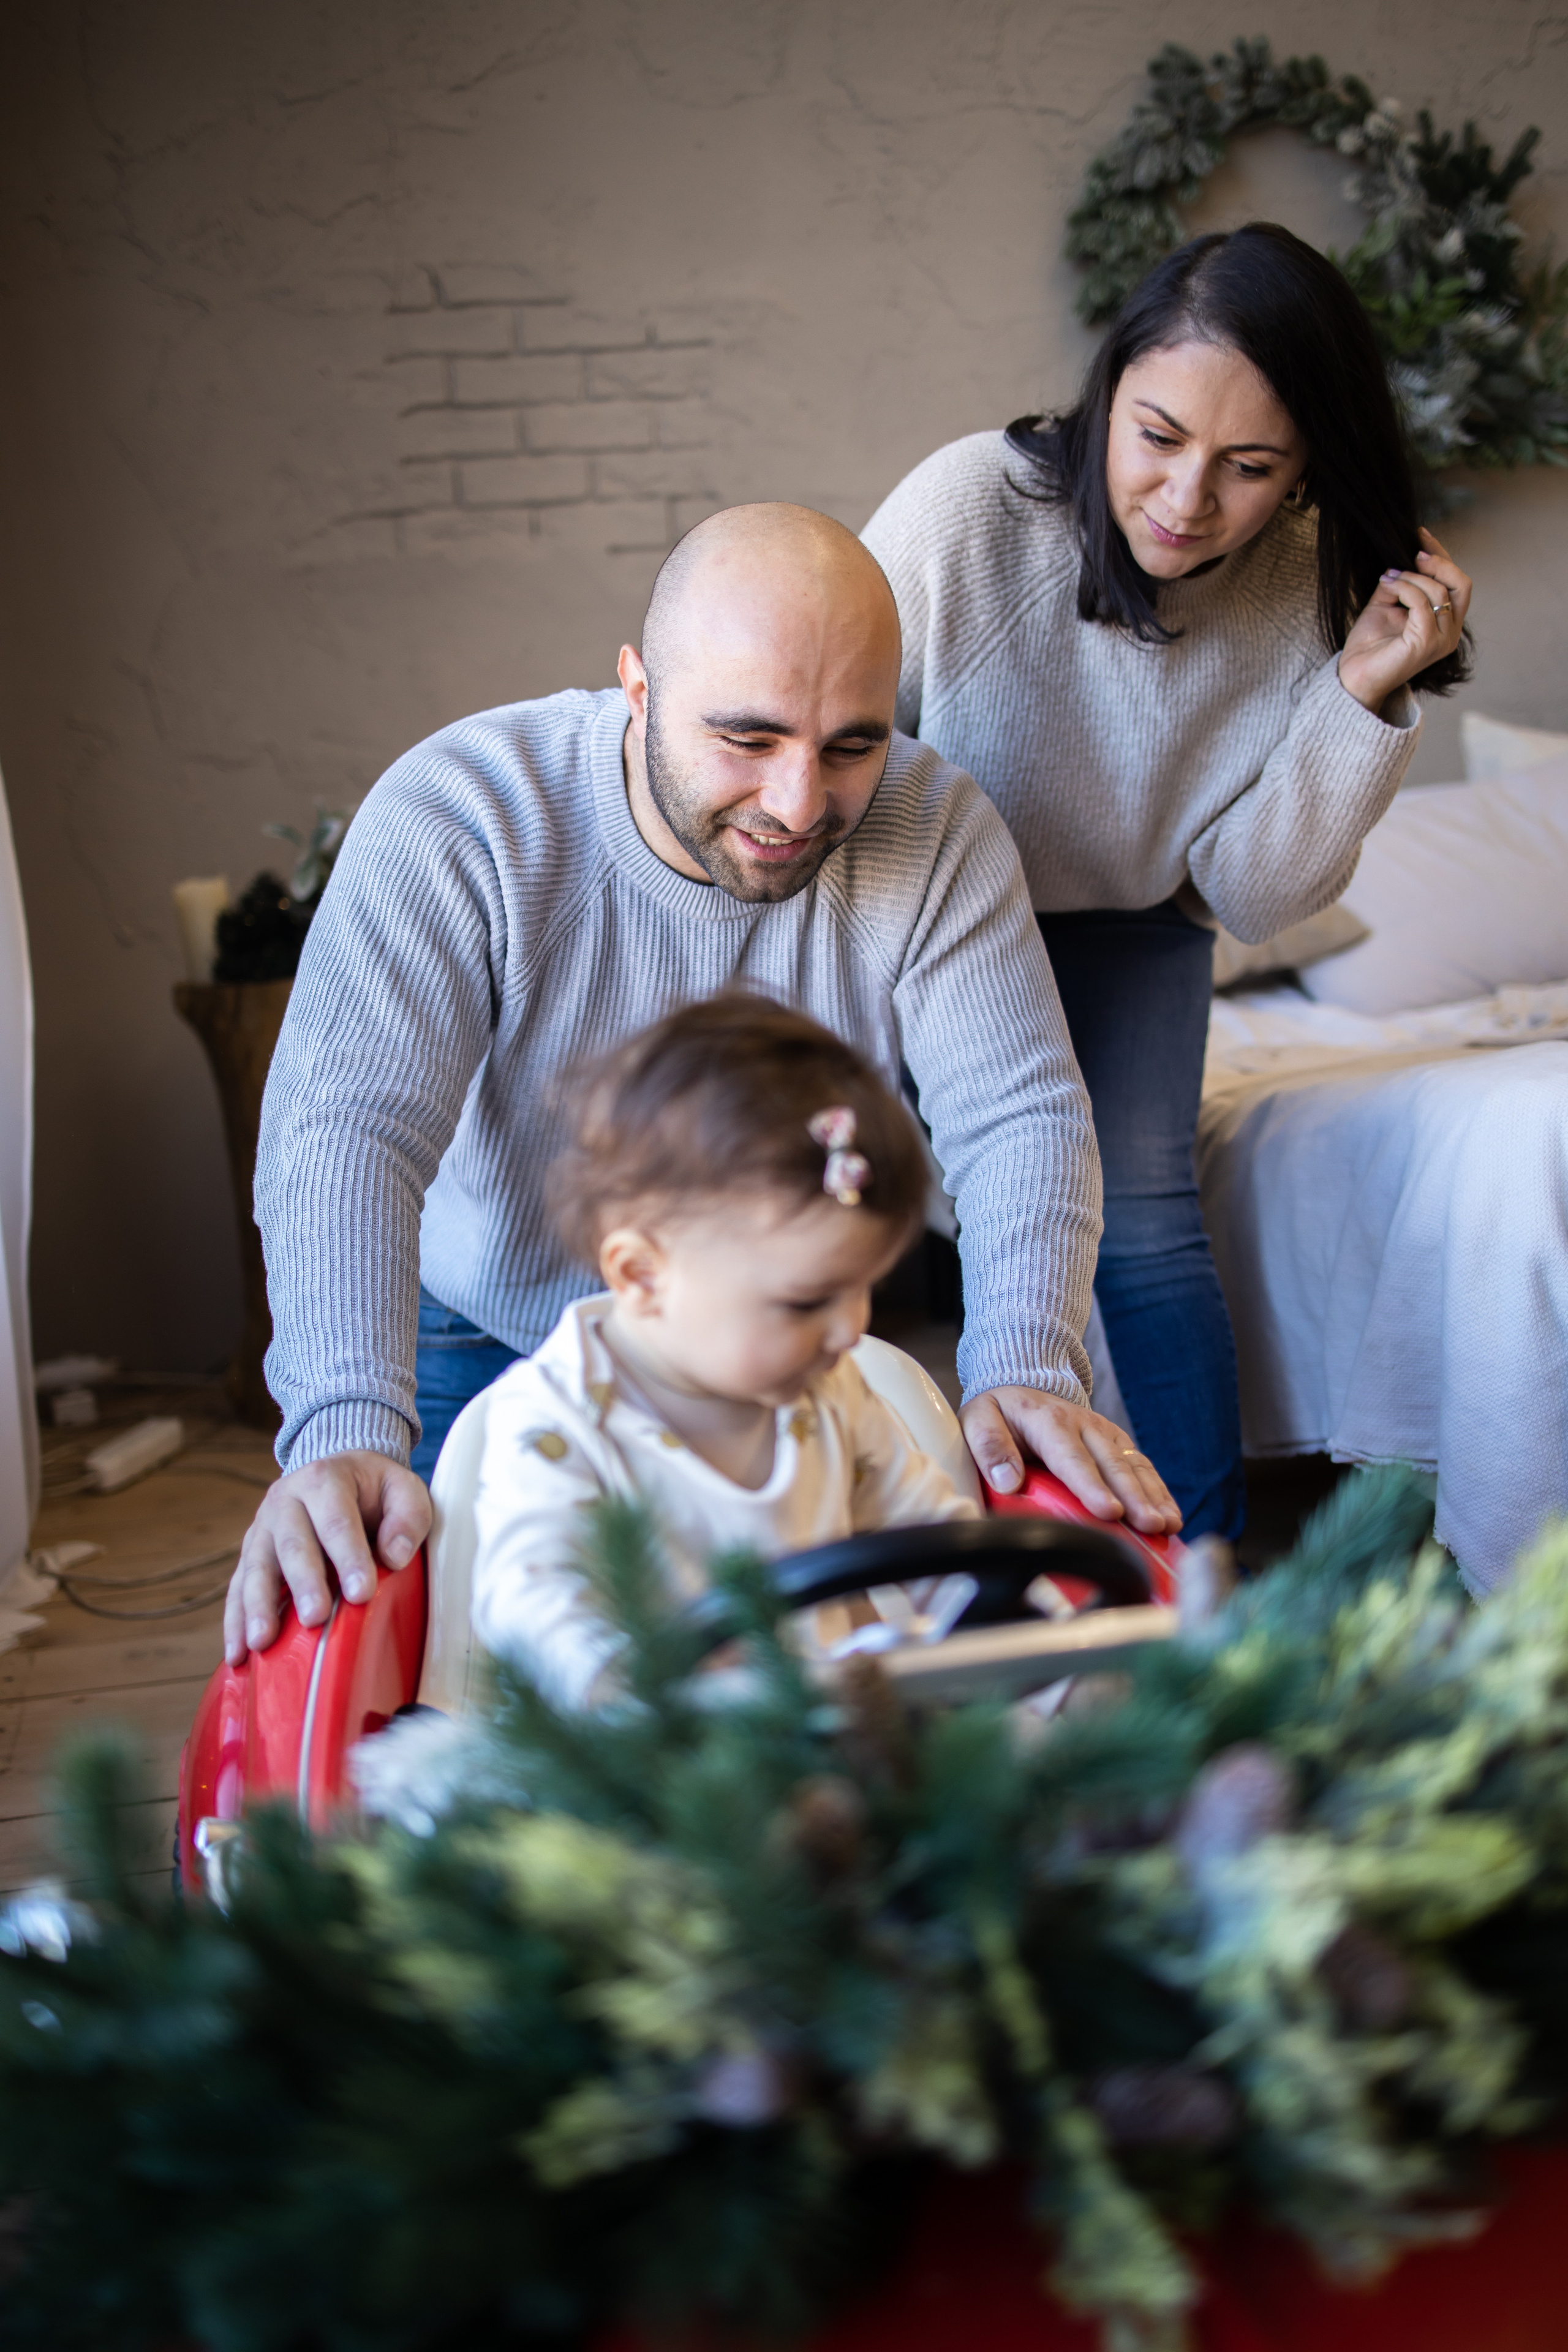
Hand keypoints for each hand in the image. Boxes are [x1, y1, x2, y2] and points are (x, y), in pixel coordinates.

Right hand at [223, 1450, 431, 1665]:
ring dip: (258, 1606)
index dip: (349, 1556)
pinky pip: (237, 1588)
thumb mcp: (402, 1488)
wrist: (337, 1471)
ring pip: (256, 1567)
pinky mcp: (251, 1555)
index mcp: (324, 1480)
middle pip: (292, 1545)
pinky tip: (237, 1653)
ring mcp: (262, 1529)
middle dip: (303, 1583)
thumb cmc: (373, 1489)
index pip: (336, 1520)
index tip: (362, 1593)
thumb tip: (395, 1556)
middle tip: (315, 1618)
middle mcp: (285, 1501)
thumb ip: (408, 1516)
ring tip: (262, 1642)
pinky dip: (235, 1621)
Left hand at [960, 1387, 1181, 1536]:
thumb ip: (989, 1447)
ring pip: (1134, 1466)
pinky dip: (1159, 1492)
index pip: (1073, 1459)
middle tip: (1151, 1526)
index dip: (1092, 1487)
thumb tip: (1007, 1482)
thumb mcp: (979, 1419)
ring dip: (1154, 1496)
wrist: (1022, 1381)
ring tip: (1168, 1526)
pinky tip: (1171, 1517)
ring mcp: (1105, 1434)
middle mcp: (1085, 1426)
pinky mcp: (1116, 1443)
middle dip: (1135, 1497)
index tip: (1110, 1512)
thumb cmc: (1000, 1410)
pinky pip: (1142, 1467)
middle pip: (1113, 1465)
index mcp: (1050, 1422)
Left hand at [1337, 527, 1470, 712]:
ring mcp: (1442, 639)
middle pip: (1462, 583)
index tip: (1420, 534)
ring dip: (1411, 577)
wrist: (1354, 677)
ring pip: (1439, 590)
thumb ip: (1400, 584)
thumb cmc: (1370, 645)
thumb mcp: (1386, 605)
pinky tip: (1387, 586)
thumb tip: (1401, 561)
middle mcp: (1450, 633)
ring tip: (1388, 578)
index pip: (1456, 582)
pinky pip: (1421, 602)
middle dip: (1439, 561)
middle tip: (1413, 554)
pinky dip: (1404, 588)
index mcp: (1446, 623)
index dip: (1441, 555)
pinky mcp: (1426, 643)